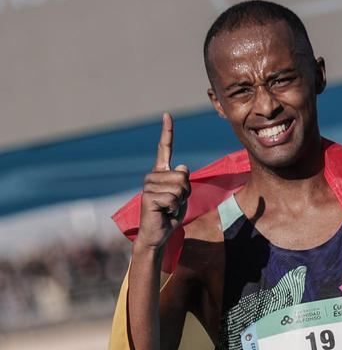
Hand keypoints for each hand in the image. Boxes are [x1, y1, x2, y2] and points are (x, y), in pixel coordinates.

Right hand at [136, 113, 190, 254]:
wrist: (158, 233)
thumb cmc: (170, 214)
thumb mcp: (184, 195)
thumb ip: (185, 181)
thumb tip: (183, 167)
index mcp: (162, 172)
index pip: (165, 148)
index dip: (167, 132)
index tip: (167, 115)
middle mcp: (153, 175)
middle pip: (184, 176)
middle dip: (186, 192)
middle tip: (174, 203)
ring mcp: (148, 185)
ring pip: (180, 187)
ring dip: (179, 201)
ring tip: (168, 208)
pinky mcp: (148, 196)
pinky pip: (173, 198)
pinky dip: (174, 208)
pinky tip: (164, 212)